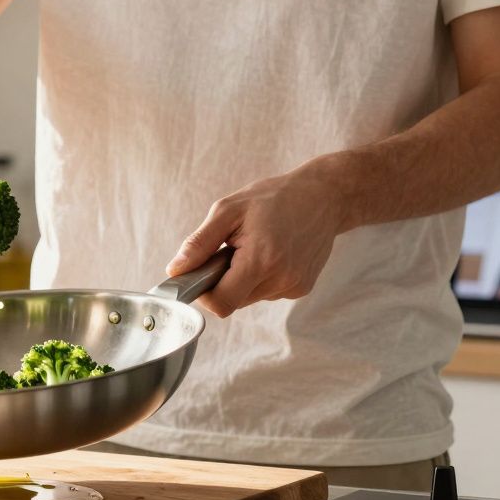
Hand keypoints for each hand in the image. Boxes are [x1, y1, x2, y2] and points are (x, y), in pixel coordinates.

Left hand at [166, 168, 347, 317]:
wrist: (325, 196)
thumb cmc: (274, 198)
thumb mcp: (228, 210)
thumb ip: (199, 243)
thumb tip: (175, 270)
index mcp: (261, 261)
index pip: (220, 303)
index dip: (204, 293)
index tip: (201, 271)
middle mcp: (281, 280)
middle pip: (233, 301)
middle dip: (223, 281)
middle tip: (230, 249)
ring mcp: (294, 287)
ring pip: (249, 297)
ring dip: (242, 278)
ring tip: (254, 246)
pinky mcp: (302, 288)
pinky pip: (267, 291)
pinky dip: (260, 277)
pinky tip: (271, 252)